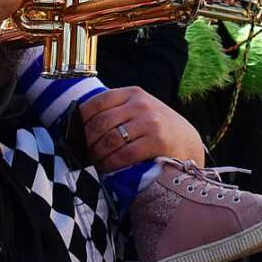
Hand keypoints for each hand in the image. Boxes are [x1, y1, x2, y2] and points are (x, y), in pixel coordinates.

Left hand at [79, 87, 204, 172]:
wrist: (186, 139)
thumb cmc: (155, 125)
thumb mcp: (139, 108)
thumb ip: (115, 110)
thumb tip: (77, 123)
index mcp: (132, 93)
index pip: (98, 102)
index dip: (81, 119)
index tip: (74, 132)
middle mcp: (140, 104)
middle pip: (100, 123)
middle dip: (86, 141)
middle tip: (81, 152)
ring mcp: (149, 122)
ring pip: (110, 140)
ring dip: (96, 154)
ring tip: (92, 162)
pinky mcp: (156, 141)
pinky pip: (124, 155)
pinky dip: (110, 164)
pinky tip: (106, 168)